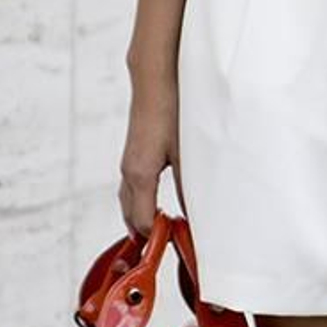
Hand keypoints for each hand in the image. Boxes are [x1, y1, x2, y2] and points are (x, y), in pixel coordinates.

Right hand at [119, 70, 183, 237]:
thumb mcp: (187, 152)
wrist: (156, 74)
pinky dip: (143, 202)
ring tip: (166, 233)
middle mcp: (129, 171)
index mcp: (140, 175)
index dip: (157, 241)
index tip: (178, 252)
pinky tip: (161, 202)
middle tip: (169, 249)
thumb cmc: (172, 108)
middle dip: (147, 236)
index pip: (142, 223)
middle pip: (131, 217)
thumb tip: (196, 216)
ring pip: (131, 201)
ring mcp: (130, 161)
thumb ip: (190, 187)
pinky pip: (134, 188)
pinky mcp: (136, 151)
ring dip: (144, 219)